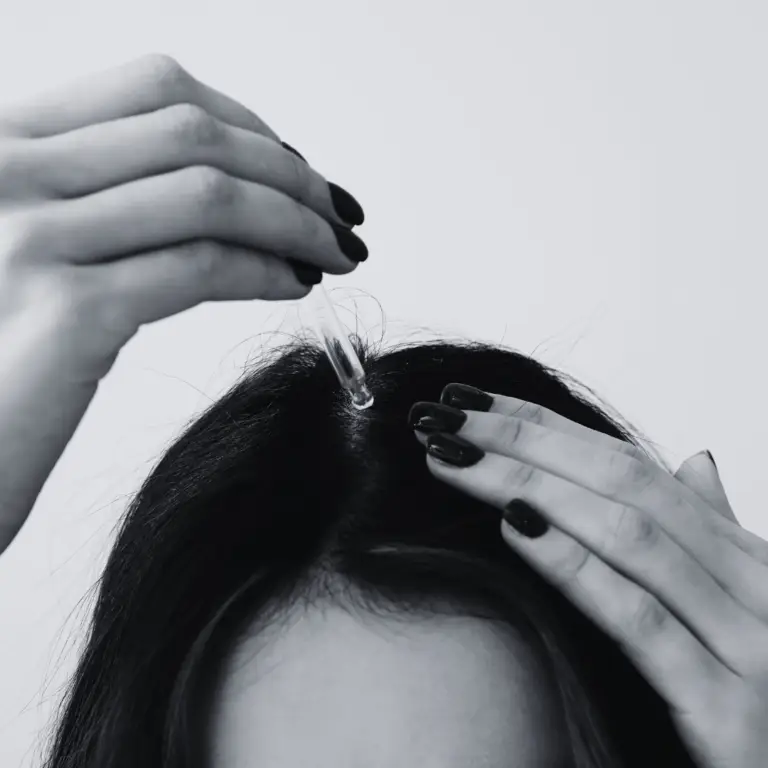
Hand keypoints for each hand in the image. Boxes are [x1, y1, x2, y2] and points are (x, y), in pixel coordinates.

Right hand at [0, 53, 366, 377]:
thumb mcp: (32, 242)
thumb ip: (103, 199)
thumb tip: (231, 190)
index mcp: (1, 139)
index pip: (153, 90)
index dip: (245, 124)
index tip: (295, 170)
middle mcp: (5, 170)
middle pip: (193, 137)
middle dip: (289, 176)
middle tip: (338, 213)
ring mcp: (29, 238)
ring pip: (207, 198)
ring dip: (295, 223)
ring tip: (332, 253)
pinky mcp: (65, 312)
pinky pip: (200, 268)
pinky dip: (265, 271)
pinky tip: (295, 285)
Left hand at [409, 387, 767, 767]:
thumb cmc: (759, 697)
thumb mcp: (738, 604)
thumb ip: (712, 533)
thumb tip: (695, 459)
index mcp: (743, 554)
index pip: (628, 465)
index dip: (544, 427)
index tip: (472, 404)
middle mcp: (751, 583)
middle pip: (620, 482)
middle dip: (523, 442)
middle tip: (446, 419)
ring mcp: (748, 644)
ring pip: (626, 534)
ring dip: (528, 487)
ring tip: (456, 462)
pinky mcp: (730, 711)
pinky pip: (638, 620)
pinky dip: (573, 566)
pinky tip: (514, 529)